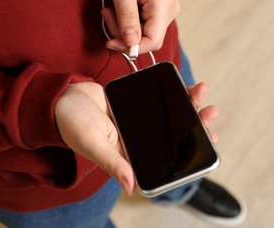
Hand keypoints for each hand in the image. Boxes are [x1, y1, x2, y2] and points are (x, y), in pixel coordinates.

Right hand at [55, 82, 217, 194]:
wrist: (62, 98)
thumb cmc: (72, 124)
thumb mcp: (93, 144)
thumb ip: (113, 163)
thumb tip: (131, 187)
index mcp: (131, 155)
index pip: (167, 158)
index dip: (190, 151)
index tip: (210, 141)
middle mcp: (139, 140)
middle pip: (174, 134)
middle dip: (195, 123)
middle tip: (211, 112)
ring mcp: (139, 122)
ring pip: (169, 115)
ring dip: (187, 105)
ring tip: (201, 91)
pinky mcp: (136, 105)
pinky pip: (158, 100)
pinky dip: (171, 93)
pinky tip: (183, 86)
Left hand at [104, 0, 179, 53]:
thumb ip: (127, 18)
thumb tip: (131, 44)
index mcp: (163, 5)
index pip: (153, 41)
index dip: (132, 47)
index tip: (111, 42)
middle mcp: (170, 11)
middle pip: (149, 39)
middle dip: (125, 36)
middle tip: (106, 16)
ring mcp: (167, 10)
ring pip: (146, 34)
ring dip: (124, 28)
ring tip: (110, 10)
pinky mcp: (161, 9)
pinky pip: (146, 25)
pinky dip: (130, 23)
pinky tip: (120, 9)